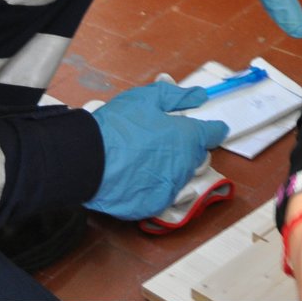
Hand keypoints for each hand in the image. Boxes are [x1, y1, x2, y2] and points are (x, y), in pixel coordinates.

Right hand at [88, 82, 227, 219]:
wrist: (88, 158)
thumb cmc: (117, 126)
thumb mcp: (147, 99)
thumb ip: (177, 97)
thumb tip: (199, 96)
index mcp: (187, 137)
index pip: (213, 134)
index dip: (213, 129)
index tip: (213, 128)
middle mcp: (184, 165)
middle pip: (198, 157)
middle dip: (190, 148)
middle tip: (167, 140)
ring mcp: (170, 187)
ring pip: (182, 177)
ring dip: (173, 168)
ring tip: (148, 158)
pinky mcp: (154, 204)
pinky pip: (163, 195)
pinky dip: (155, 186)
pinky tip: (139, 176)